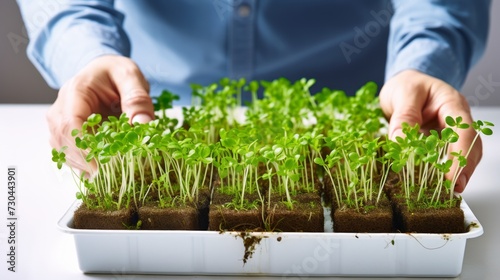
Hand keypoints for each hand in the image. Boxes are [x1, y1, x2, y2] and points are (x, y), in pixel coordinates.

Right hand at [46, 55, 154, 173]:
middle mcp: (61, 108)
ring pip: (64, 150)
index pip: (70, 124)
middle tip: (110, 175)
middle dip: (84, 161)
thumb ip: (138, 99)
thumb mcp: (131, 77)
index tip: (102, 165)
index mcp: (75, 92)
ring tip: (110, 175)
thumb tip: (144, 125)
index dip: (83, 147)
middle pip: (63, 140)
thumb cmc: (116, 72)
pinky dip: (86, 164)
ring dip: (84, 165)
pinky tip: (104, 171)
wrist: (105, 70)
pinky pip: (71, 153)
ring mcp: (61, 122)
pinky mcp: (68, 133)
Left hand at [379, 69, 481, 192]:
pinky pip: (444, 158)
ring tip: (445, 192)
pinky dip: (440, 170)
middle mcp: (456, 119)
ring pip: (460, 154)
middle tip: (452, 190)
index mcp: (452, 103)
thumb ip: (403, 116)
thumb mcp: (402, 95)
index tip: (453, 176)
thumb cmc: (406, 85)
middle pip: (469, 146)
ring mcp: (449, 131)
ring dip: (455, 172)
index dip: (460, 155)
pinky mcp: (439, 142)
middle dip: (463, 169)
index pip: (463, 131)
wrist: (403, 84)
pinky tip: (434, 183)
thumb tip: (401, 140)